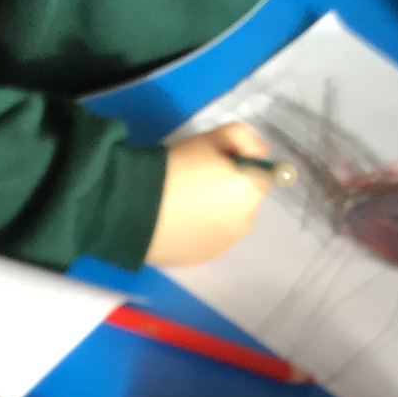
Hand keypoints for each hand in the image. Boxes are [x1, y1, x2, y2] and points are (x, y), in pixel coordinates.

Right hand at [146, 122, 274, 267]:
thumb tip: (260, 153)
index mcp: (250, 190)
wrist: (133, 206)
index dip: (242, 165)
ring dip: (216, 212)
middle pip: (246, 201)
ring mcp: (224, 244)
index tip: (216, 163)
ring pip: (227, 222)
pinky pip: (210, 239)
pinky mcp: (203, 259)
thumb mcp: (209, 137)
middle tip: (196, 181)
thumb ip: (243, 138)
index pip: (264, 174)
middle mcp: (245, 221)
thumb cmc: (174, 167)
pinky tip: (177, 222)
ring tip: (183, 205)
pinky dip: (200, 231)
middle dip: (230, 191)